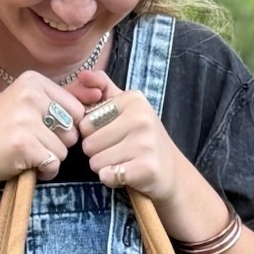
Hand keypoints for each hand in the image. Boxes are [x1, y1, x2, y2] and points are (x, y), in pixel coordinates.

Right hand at [0, 72, 82, 193]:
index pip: (75, 108)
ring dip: (50, 159)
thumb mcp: (29, 105)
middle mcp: (29, 94)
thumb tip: (99, 93)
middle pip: (72, 128)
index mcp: (33, 80)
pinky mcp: (23, 143)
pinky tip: (27, 165)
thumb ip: (62, 100)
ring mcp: (25, 118)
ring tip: (27, 153)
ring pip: (64, 149)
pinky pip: (53, 163)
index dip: (65, 128)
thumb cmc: (1, 131)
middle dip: (58, 143)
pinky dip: (45, 171)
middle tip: (32, 143)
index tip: (41, 129)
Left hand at [74, 72, 181, 200]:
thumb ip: (103, 89)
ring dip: (103, 167)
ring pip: (95, 162)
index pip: (85, 122)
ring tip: (123, 162)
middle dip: (97, 152)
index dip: (92, 134)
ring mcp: (145, 143)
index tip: (112, 135)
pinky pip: (107, 176)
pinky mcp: (146, 168)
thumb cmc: (141, 139)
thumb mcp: (126, 108)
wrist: (171, 171)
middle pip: (88, 143)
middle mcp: (141, 118)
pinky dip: (111, 180)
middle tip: (118, 152)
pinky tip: (125, 175)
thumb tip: (82, 74)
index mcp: (133, 100)